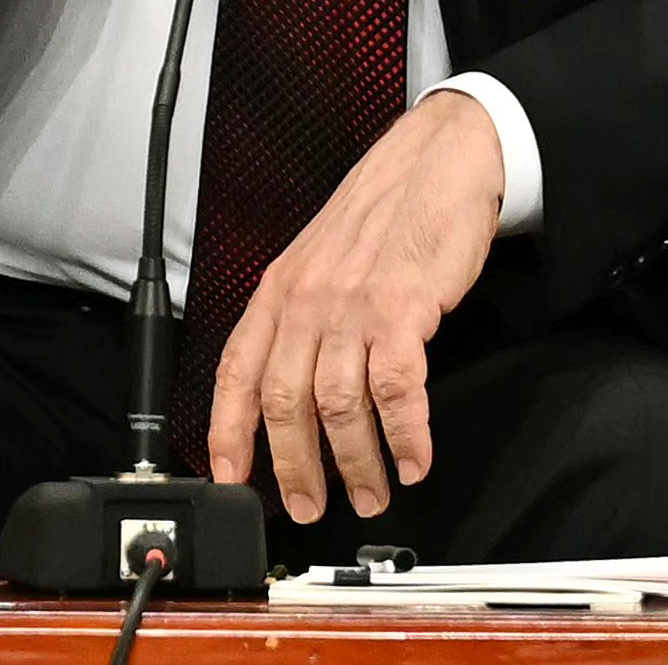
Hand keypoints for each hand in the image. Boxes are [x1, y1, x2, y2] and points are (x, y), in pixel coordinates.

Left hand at [206, 90, 504, 521]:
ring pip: (339, 406)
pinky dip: (406, 434)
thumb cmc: (385, 213)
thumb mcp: (320, 259)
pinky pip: (397, 389)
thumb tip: (286, 384)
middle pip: (285, 403)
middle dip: (295, 468)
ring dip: (356, 463)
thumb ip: (300, 315)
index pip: (236, 373)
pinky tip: (415, 458)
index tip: (229, 479)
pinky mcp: (405, 307)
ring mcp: (355, 305)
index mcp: (279, 290)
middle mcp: (308, 301)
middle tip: (311, 507)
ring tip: (373, 492)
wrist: (439, 159)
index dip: (228, 433)